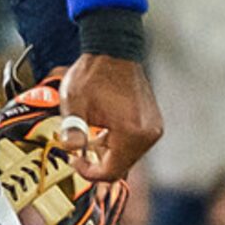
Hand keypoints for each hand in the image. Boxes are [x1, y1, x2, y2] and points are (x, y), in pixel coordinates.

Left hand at [58, 54, 163, 181]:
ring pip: (127, 157)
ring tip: (89, 136)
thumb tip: (72, 150)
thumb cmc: (96, 73)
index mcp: (132, 132)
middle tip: (78, 152)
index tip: (75, 161)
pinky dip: (116, 144)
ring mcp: (152, 128)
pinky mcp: (151, 122)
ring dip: (106, 153)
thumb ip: (72, 131)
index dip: (88, 172)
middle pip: (120, 167)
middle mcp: (148, 133)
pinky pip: (132, 144)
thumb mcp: (74, 104)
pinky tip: (101, 131)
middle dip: (97, 163)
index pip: (111, 171)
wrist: (113, 52)